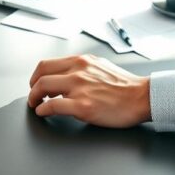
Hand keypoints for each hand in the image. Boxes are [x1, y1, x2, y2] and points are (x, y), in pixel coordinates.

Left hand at [28, 54, 150, 127]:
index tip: (36, 83)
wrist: (141, 97)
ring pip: (43, 87)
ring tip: (36, 105)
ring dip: (34, 98)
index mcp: (82, 61)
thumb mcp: (100, 66)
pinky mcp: (82, 106)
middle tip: (33, 96)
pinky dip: (43, 110)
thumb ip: (83, 69)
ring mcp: (79, 88)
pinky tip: (43, 113)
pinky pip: (52, 106)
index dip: (37, 76)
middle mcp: (78, 70)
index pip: (47, 64)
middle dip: (32, 87)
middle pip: (41, 74)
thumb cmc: (126, 86)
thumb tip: (68, 75)